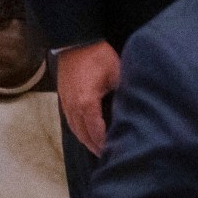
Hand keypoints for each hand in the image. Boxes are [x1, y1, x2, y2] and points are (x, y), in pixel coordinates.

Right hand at [57, 41, 121, 155]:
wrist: (76, 40)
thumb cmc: (97, 55)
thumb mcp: (117, 74)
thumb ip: (124, 95)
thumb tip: (135, 112)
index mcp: (86, 103)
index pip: (97, 132)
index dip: (106, 145)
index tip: (118, 153)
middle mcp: (73, 106)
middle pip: (84, 135)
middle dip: (96, 147)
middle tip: (110, 157)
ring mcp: (66, 102)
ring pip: (75, 129)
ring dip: (86, 140)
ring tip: (99, 149)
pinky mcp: (63, 97)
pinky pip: (70, 120)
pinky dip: (79, 130)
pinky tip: (87, 133)